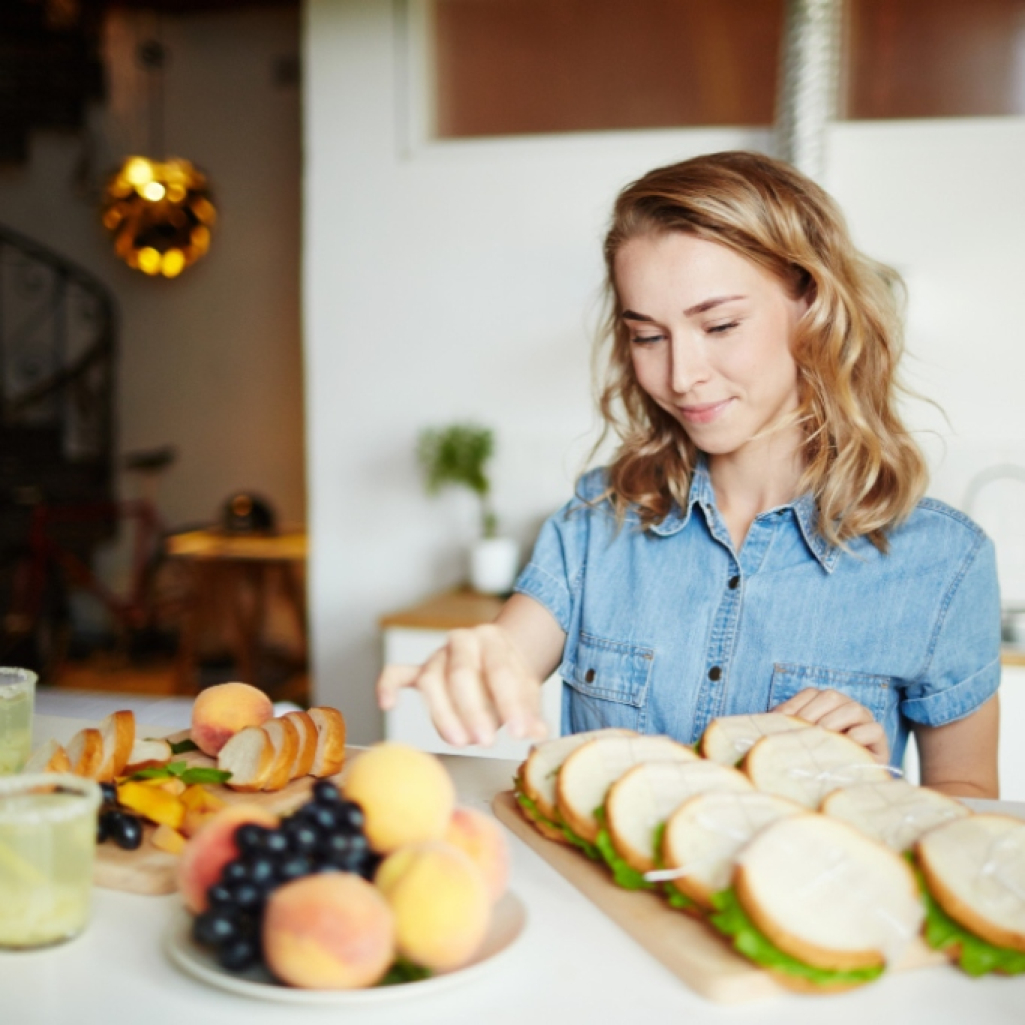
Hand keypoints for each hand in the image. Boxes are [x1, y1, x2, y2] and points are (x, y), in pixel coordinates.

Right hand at [376, 624, 548, 747]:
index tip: (519, 732)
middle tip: (486, 740)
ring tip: (460, 741)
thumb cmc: (509, 677)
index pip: (500, 671)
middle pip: (461, 674)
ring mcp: (438, 655)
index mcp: (493, 639)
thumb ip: (531, 712)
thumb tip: (538, 733)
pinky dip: (388, 686)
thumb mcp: (527, 691)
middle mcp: (462, 641)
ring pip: (431, 680)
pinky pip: (397, 673)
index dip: (511, 703)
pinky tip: (387, 703)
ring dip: (443, 713)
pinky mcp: (419, 671)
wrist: (495, 657)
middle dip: (473, 710)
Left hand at [771, 688, 889, 763]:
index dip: (796, 704)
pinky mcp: (881, 741)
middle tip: (802, 730)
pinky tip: (845, 745)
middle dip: (813, 712)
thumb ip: (788, 728)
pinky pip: (874, 729)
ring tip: (821, 736)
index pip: (811, 693)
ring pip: (854, 708)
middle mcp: (847, 708)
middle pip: (831, 696)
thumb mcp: (800, 741)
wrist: (847, 786)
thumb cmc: (819, 761)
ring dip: (834, 721)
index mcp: (827, 705)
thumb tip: (767, 722)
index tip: (781, 719)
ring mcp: (865, 722)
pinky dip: (859, 735)